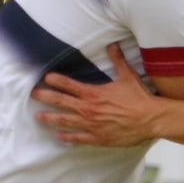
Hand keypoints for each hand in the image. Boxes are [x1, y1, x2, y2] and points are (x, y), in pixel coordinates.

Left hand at [33, 43, 165, 146]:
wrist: (150, 119)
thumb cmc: (139, 98)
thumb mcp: (128, 76)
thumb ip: (117, 60)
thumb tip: (113, 44)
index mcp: (93, 93)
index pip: (68, 84)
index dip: (55, 80)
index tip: (45, 78)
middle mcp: (88, 108)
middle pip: (60, 102)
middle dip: (44, 97)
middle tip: (33, 95)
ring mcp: (91, 124)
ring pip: (64, 120)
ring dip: (49, 118)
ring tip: (38, 117)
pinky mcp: (98, 137)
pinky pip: (77, 138)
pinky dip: (66, 137)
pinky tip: (58, 136)